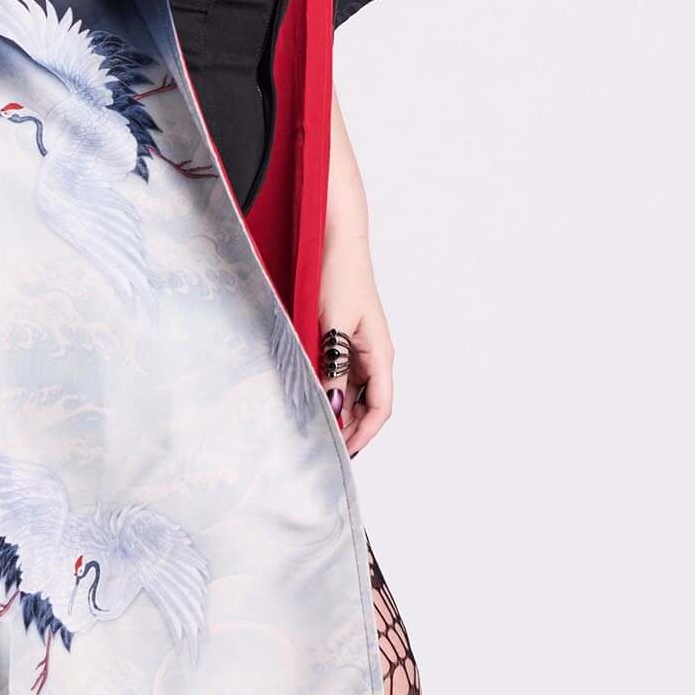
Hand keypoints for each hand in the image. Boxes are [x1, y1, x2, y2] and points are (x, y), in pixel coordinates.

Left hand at [317, 237, 393, 455]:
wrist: (335, 241)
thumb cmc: (338, 276)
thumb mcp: (332, 327)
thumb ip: (334, 368)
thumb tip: (334, 406)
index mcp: (381, 354)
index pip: (381, 408)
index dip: (364, 434)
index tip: (343, 452)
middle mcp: (375, 355)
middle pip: (369, 405)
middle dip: (351, 428)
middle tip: (323, 446)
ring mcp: (360, 347)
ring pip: (355, 392)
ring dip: (340, 411)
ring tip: (316, 426)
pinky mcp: (345, 339)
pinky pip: (342, 375)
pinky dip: (331, 390)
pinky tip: (313, 396)